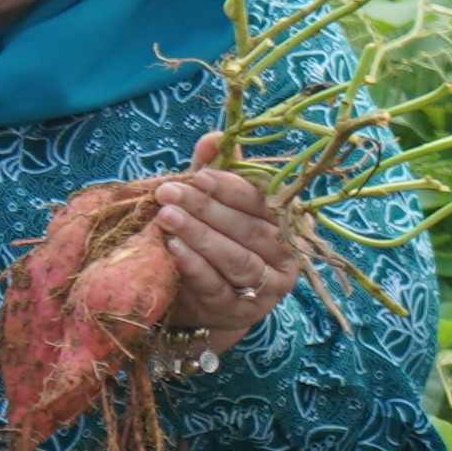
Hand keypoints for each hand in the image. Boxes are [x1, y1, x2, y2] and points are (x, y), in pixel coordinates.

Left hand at [143, 156, 310, 369]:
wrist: (204, 304)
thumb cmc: (212, 246)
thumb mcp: (213, 209)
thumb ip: (216, 175)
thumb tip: (214, 137)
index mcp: (284, 226)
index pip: (263, 202)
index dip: (232, 188)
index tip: (198, 175)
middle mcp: (283, 257)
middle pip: (249, 230)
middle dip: (207, 208)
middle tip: (168, 192)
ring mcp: (265, 289)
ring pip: (238, 259)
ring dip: (201, 236)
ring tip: (167, 217)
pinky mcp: (241, 312)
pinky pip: (219, 287)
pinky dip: (195, 267)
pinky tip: (173, 248)